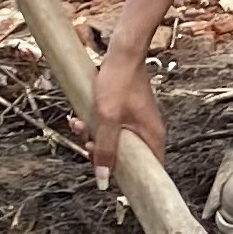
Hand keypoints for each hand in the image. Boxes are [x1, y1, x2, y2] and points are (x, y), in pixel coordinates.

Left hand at [81, 34, 167, 184]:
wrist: (122, 54)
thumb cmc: (119, 81)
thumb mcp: (107, 118)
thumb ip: (106, 149)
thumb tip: (104, 178)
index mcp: (152, 137)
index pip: (149, 171)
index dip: (129, 179)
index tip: (107, 178)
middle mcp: (149, 132)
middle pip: (125, 158)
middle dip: (101, 153)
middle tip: (86, 143)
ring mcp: (138, 123)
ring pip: (114, 143)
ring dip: (94, 137)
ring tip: (79, 124)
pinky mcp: (128, 114)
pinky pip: (111, 130)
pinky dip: (96, 126)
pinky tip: (82, 117)